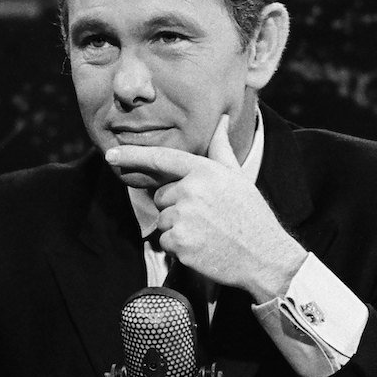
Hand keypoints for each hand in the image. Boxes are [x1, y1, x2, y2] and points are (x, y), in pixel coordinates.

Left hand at [106, 115, 306, 302]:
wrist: (265, 256)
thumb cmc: (250, 215)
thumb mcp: (237, 177)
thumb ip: (220, 148)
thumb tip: (221, 119)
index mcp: (204, 171)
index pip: (161, 159)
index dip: (133, 156)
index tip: (111, 154)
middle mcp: (191, 190)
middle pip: (161, 197)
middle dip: (175, 206)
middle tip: (206, 217)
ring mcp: (184, 217)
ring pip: (162, 220)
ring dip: (177, 228)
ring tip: (207, 233)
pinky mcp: (179, 243)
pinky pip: (165, 241)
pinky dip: (179, 247)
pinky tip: (202, 248)